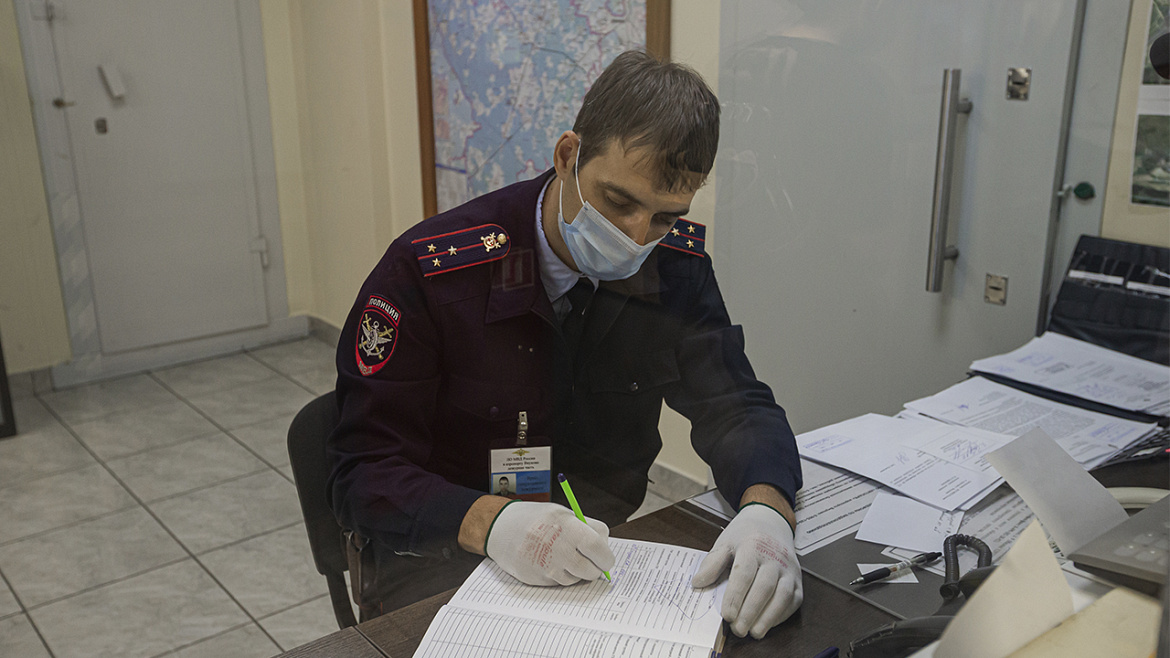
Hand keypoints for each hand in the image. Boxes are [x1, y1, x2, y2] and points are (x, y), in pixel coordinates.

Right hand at [484, 501, 614, 585]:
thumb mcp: (564, 514)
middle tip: (592, 562)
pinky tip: (550, 561)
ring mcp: (545, 565)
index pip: (597, 548)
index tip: (607, 559)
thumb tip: (606, 549)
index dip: (606, 556)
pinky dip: (561, 575)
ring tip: (563, 555)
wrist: (501, 528)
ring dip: (576, 572)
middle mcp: (556, 546)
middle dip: (595, 568)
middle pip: (590, 569)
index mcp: (566, 525)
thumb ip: (587, 529)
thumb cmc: (536, 519)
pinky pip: (560, 583)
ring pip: (576, 579)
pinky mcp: (537, 578)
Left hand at [691, 503, 802, 638]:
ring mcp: (789, 569)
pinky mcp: (798, 580)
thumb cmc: (745, 535)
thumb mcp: (725, 542)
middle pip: (764, 586)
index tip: (727, 615)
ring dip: (768, 617)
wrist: (770, 522)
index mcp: (752, 545)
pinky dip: (781, 615)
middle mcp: (774, 556)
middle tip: (737, 629)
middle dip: (750, 611)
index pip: (744, 573)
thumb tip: (698, 583)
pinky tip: (768, 624)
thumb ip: (712, 563)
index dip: (735, 596)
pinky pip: (793, 600)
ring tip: (754, 632)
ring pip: (783, 595)